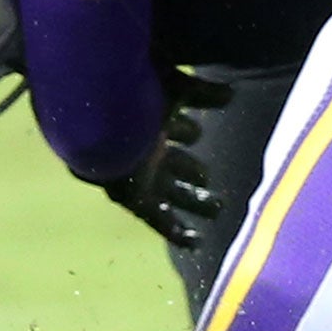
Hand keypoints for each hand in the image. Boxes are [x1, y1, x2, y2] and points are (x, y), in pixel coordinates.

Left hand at [88, 73, 231, 246]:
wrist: (100, 122)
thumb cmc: (135, 97)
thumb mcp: (174, 88)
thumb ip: (202, 91)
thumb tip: (231, 93)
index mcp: (149, 119)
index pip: (174, 128)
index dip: (188, 131)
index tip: (199, 133)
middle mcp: (144, 149)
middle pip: (174, 163)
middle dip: (194, 171)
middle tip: (209, 178)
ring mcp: (139, 176)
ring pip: (171, 192)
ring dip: (193, 201)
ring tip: (218, 209)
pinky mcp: (135, 199)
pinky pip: (158, 219)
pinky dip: (176, 230)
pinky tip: (196, 242)